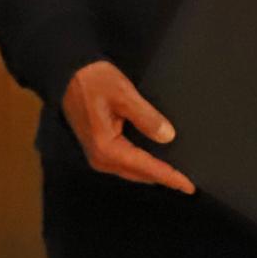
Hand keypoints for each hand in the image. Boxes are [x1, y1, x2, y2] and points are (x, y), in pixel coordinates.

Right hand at [61, 60, 193, 193]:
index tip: (189, 186)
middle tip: (188, 184)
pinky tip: (154, 161)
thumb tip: (168, 136)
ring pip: (131, 170)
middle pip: (138, 174)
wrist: (67, 71)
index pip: (145, 166)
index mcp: (106, 148)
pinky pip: (124, 162)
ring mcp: (97, 155)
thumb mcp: (124, 94)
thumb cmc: (94, 80)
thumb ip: (146, 117)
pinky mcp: (97, 147)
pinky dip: (141, 165)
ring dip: (152, 173)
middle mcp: (100, 158)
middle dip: (163, 178)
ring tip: (175, 176)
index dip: (169, 176)